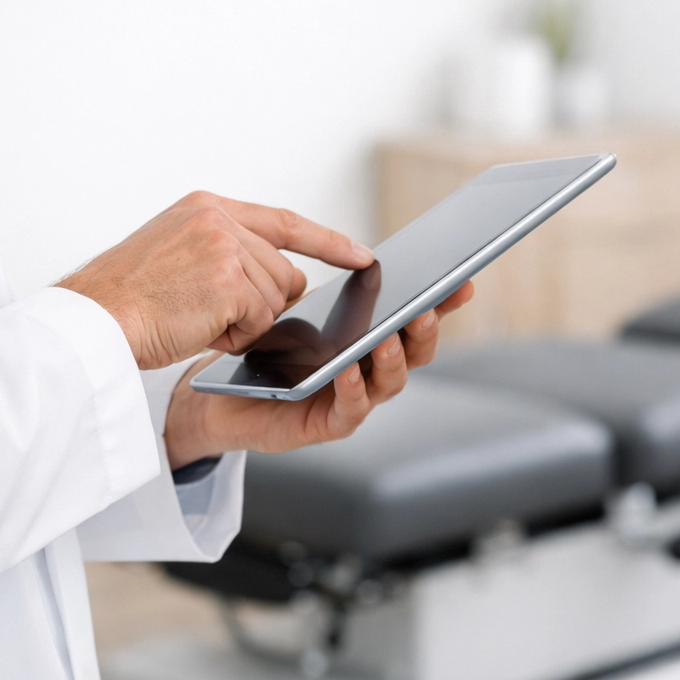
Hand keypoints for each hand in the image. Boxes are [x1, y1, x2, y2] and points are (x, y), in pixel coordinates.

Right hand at [57, 191, 372, 370]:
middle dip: (259, 305)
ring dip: (241, 323)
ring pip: (274, 299)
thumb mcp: (177, 256)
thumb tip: (284, 283)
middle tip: (204, 313)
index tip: (361, 254)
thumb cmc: (125, 302)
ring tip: (192, 318)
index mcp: (206, 206)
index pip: (283, 222)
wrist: (92, 319)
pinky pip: (260, 320)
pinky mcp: (230, 279)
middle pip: (283, 272)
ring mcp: (226, 246)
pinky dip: (234, 336)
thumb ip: (227, 255)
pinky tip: (197, 329)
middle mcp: (219, 218)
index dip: (327, 241)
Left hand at [162, 281, 474, 467]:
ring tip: (388, 335)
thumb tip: (361, 255)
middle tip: (425, 306)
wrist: (218, 393)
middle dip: (426, 329)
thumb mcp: (297, 308)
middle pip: (416, 351)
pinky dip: (355, 391)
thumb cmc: (261, 347)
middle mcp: (370, 369)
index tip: (460, 280)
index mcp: (368, 337)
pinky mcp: (326, 424)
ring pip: (391, 382)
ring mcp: (353, 398)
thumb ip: (329, 288)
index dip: (441, 302)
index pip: (414, 316)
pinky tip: (349, 371)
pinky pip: (351, 410)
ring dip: (395, 358)